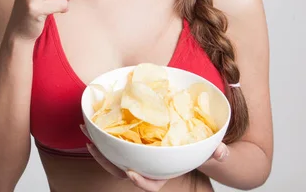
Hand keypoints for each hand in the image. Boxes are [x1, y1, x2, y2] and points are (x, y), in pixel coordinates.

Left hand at [80, 124, 229, 191]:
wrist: (198, 143)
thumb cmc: (204, 150)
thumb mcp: (213, 152)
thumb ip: (217, 153)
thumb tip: (219, 151)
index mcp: (165, 172)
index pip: (151, 184)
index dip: (140, 181)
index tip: (131, 172)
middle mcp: (148, 166)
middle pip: (123, 170)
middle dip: (106, 160)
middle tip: (92, 146)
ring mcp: (139, 155)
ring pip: (115, 157)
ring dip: (98, 145)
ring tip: (85, 130)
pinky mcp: (134, 142)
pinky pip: (116, 141)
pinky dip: (104, 133)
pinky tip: (94, 120)